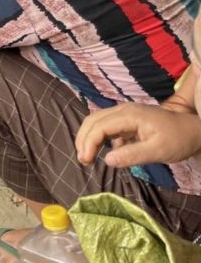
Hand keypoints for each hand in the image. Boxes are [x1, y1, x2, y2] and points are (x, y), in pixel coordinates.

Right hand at [76, 102, 200, 167]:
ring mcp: (125, 114)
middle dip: (83, 139)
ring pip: (97, 122)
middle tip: (83, 161)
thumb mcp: (158, 151)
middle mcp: (123, 110)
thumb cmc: (178, 140)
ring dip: (89, 138)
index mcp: (129, 115)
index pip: (99, 126)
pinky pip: (107, 126)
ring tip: (87, 157)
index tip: (86, 161)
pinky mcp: (128, 120)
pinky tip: (104, 152)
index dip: (88, 143)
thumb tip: (107, 160)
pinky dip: (99, 138)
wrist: (194, 130)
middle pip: (93, 120)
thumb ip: (132, 155)